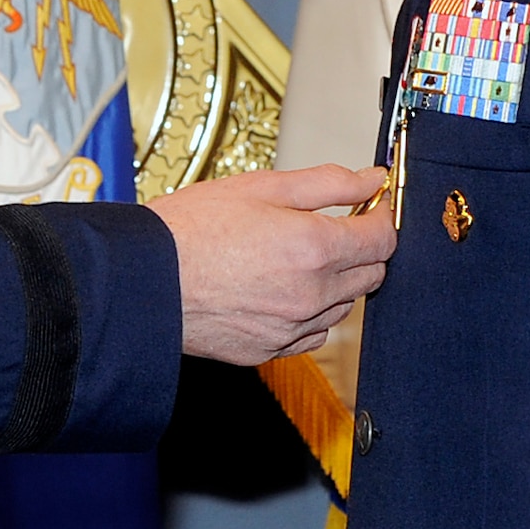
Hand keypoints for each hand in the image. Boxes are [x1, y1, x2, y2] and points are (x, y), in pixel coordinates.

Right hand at [145, 164, 396, 364]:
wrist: (146, 281)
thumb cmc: (192, 230)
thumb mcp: (262, 186)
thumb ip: (327, 182)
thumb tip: (372, 178)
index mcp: (314, 248)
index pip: (383, 238)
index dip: (382, 215)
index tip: (371, 204)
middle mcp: (311, 295)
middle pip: (372, 274)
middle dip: (363, 246)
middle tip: (333, 224)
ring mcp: (293, 327)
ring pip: (345, 304)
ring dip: (337, 280)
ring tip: (296, 254)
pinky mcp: (272, 350)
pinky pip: (315, 332)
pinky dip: (311, 311)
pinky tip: (282, 288)